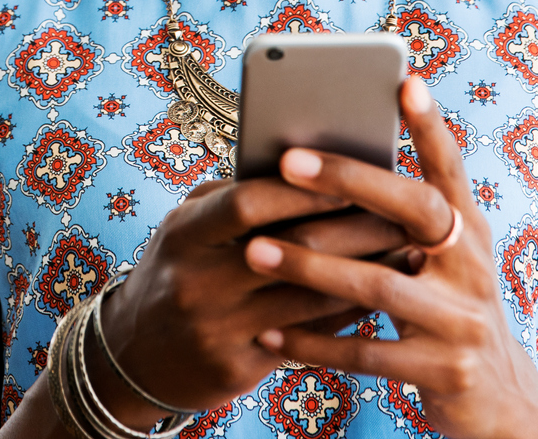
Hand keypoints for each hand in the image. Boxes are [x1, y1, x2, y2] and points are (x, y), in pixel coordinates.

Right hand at [90, 168, 413, 426]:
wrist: (131, 354)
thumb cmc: (177, 269)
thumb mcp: (188, 227)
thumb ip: (235, 198)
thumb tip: (312, 168)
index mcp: (184, 233)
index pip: (248, 201)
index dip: (305, 189)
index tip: (356, 176)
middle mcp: (196, 282)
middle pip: (291, 250)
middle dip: (355, 229)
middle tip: (404, 214)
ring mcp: (216, 329)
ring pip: (310, 299)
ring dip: (366, 275)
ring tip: (405, 254)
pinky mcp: (236, 368)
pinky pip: (307, 338)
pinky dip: (346, 315)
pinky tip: (376, 296)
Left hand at [242, 77, 537, 438]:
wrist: (499, 403)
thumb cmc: (445, 312)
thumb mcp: (440, 263)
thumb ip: (398, 223)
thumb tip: (318, 168)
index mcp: (468, 230)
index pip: (449, 168)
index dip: (429, 126)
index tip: (403, 81)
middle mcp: (473, 266)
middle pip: (412, 210)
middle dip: (347, 180)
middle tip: (285, 160)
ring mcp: (464, 321)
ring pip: (378, 285)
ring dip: (309, 268)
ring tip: (254, 252)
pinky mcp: (446, 372)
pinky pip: (367, 354)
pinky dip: (313, 344)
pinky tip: (269, 334)